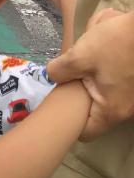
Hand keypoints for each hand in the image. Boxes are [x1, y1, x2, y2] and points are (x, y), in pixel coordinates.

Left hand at [47, 8, 133, 139]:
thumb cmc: (114, 45)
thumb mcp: (78, 57)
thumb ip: (58, 72)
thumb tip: (51, 76)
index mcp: (112, 111)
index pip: (86, 132)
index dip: (68, 123)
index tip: (58, 109)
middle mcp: (127, 110)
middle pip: (94, 111)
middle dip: (78, 94)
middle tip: (69, 76)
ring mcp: (133, 97)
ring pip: (104, 93)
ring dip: (91, 76)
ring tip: (86, 58)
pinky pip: (114, 81)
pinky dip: (104, 68)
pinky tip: (99, 52)